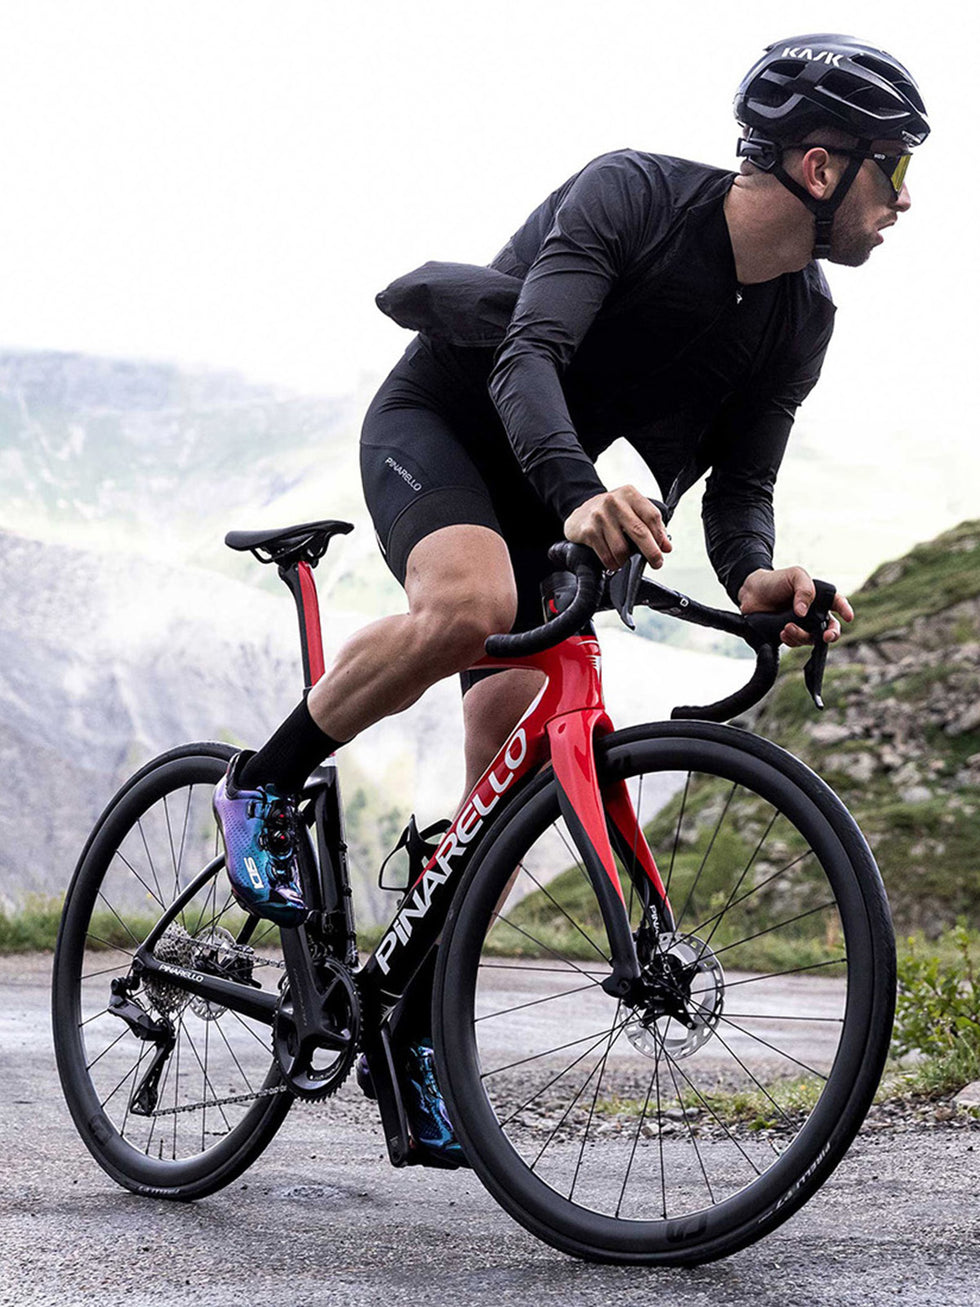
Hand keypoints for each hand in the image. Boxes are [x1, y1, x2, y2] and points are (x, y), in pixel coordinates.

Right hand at [563, 486, 671, 571]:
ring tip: (624, 560)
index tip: (663, 549)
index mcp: (629, 494)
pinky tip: (613, 562)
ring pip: (621, 548)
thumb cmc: (610, 513)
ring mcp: (600, 516)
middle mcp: (614, 502)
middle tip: (656, 563)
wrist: (580, 513)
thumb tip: (665, 547)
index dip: (660, 536)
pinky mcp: (589, 531)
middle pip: (639, 531)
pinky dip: (612, 563)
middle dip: (651, 552)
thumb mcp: (631, 510)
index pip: (652, 516)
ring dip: (625, 561)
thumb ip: (650, 525)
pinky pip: (606, 555)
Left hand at [738, 566, 853, 647]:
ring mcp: (801, 625)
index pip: (837, 603)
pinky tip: (782, 633)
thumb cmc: (775, 581)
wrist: (751, 592)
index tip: (848, 617)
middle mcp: (813, 613)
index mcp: (819, 597)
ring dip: (802, 635)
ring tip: (787, 627)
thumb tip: (803, 613)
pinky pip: (795, 643)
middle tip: (826, 636)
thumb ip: (804, 589)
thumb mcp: (794, 576)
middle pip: (830, 627)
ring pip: (811, 638)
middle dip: (832, 634)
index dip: (845, 610)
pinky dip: (791, 640)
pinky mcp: (789, 634)